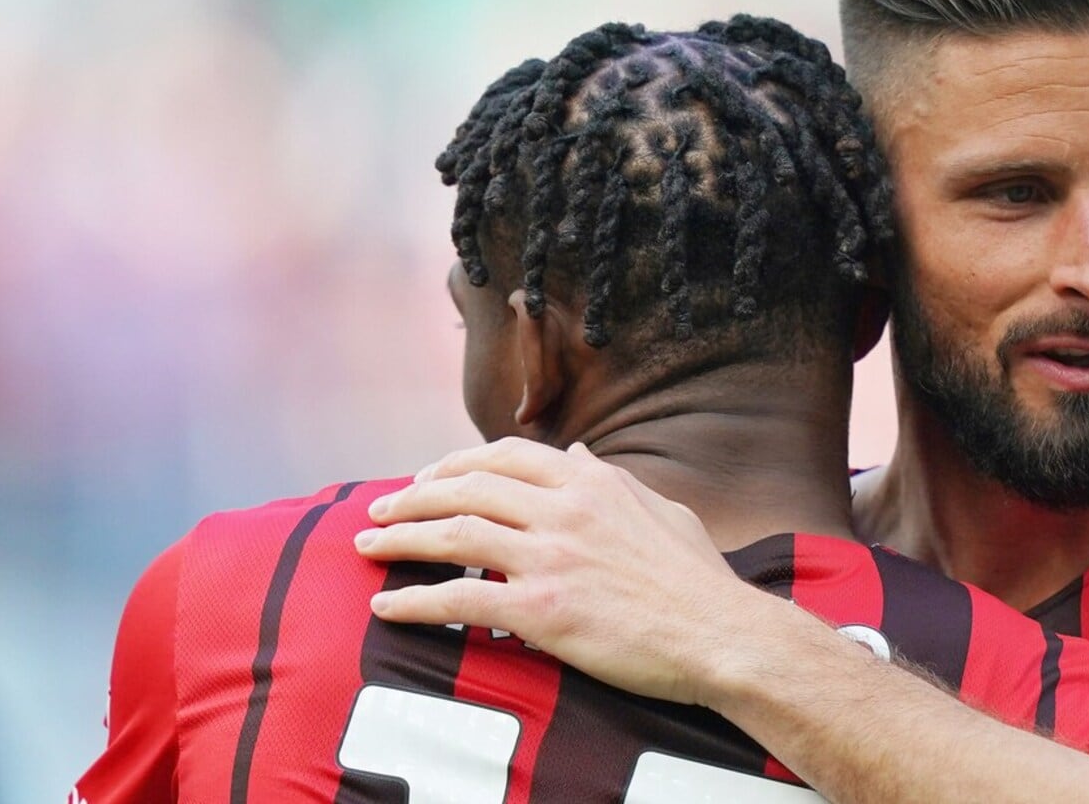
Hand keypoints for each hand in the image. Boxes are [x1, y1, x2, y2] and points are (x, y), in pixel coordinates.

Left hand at [355, 437, 779, 705]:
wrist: (721, 634)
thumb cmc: (699, 580)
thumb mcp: (662, 510)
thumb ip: (612, 480)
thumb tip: (575, 453)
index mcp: (592, 482)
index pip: (505, 456)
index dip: (455, 463)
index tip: (427, 477)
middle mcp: (566, 509)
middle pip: (465, 488)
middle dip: (412, 496)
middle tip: (379, 510)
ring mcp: (552, 557)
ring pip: (453, 535)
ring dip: (400, 539)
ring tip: (366, 547)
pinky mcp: (543, 609)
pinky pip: (459, 599)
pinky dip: (415, 600)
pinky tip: (387, 603)